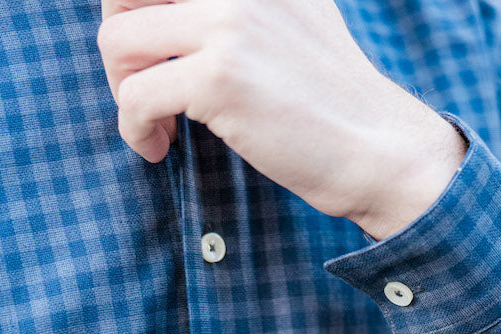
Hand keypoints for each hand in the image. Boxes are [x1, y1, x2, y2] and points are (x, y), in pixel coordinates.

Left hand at [97, 0, 466, 238]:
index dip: (139, 10)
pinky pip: (136, 97)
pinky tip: (159, 148)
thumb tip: (177, 19)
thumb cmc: (336, 108)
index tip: (154, 54)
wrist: (381, 152)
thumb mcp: (296, 22)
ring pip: (118, 42)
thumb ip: (246, 8)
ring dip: (123, 91)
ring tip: (154, 124)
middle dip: (120, 44)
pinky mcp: (220, 78)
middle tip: (141, 84)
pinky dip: (134, 129)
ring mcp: (228, 25)